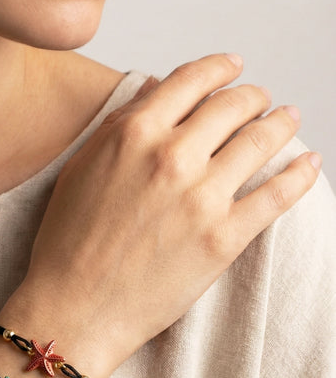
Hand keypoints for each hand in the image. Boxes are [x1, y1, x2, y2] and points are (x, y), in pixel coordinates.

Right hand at [5, 53, 321, 377]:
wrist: (75, 309)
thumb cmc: (68, 245)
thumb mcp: (81, 170)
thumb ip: (120, 126)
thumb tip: (159, 93)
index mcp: (134, 135)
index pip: (192, 81)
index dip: (219, 69)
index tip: (233, 68)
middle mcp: (172, 157)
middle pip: (232, 106)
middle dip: (253, 96)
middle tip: (261, 100)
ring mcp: (202, 198)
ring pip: (261, 141)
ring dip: (281, 124)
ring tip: (288, 121)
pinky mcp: (224, 238)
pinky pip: (277, 195)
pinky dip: (300, 175)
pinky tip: (309, 164)